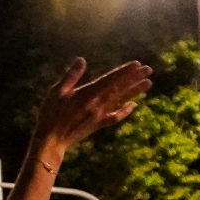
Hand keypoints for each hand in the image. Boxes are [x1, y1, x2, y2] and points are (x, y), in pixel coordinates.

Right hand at [33, 58, 151, 153]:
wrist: (51, 139)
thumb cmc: (50, 113)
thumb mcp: (56, 91)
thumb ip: (71, 76)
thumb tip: (81, 59)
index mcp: (88, 93)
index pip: (110, 79)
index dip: (124, 72)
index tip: (137, 64)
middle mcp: (97, 104)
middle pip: (119, 88)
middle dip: (134, 78)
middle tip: (148, 70)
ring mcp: (99, 115)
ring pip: (120, 100)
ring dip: (134, 91)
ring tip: (148, 83)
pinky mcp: (98, 124)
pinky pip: (115, 117)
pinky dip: (125, 111)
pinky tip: (134, 105)